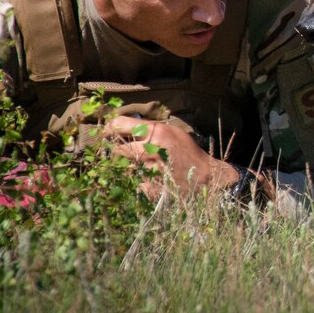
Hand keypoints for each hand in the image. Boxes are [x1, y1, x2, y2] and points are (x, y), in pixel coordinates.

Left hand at [105, 116, 270, 201]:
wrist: (205, 177)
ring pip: (124, 166)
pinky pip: (133, 181)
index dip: (111, 127)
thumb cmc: (188, 152)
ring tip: (141, 165)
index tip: (108, 130)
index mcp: (157, 133)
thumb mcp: (174, 132)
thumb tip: (126, 125)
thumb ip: (151, 128)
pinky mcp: (149, 187)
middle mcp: (151, 150)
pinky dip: (137, 179)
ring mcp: (149, 170)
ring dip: (127, 165)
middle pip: (118, 148)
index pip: (120, 125)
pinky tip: (150, 178)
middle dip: (116, 149)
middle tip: (119, 149)